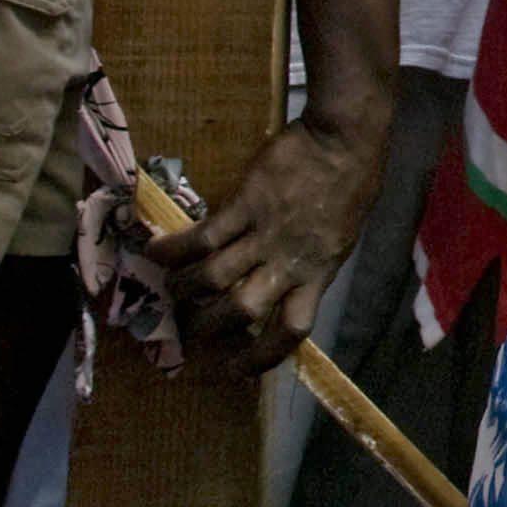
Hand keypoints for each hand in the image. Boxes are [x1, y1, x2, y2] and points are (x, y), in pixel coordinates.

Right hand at [145, 114, 383, 372]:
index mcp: (319, 274)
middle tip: (185, 332)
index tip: (234, 370)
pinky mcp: (246, 203)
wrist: (347, 137)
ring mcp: (266, 232)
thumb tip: (283, 285)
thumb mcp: (340, 236)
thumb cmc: (352, 184)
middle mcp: (290, 261)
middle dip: (206, 328)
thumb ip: (311, 264)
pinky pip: (204, 236)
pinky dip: (175, 248)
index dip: (260, 357)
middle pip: (240, 310)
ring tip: (168, 292)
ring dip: (184, 289)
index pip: (291, 330)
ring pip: (214, 277)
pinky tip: (155, 253)